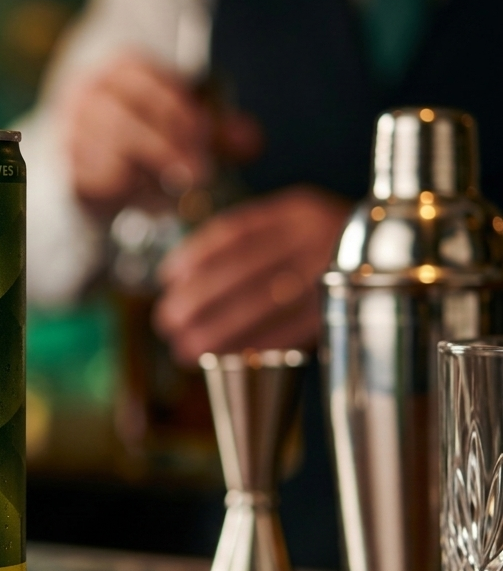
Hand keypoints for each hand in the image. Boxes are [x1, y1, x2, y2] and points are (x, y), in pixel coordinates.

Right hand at [64, 52, 260, 219]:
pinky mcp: (67, 165)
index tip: (205, 135)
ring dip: (151, 173)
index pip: (150, 84)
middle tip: (200, 172)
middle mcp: (88, 94)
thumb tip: (251, 143)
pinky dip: (128, 189)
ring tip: (175, 187)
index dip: (181, 112)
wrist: (89, 152)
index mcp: (121, 68)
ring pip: (114, 154)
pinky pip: (100, 179)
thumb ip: (214, 129)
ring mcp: (72, 130)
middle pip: (128, 121)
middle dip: (168, 148)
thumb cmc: (144, 130)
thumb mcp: (182, 120)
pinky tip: (146, 194)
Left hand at [153, 186, 349, 364]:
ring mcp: (331, 274)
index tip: (167, 277)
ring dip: (218, 331)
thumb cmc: (327, 243)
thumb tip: (183, 277)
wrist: (403, 252)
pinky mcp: (342, 309)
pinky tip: (226, 359)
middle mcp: (314, 238)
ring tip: (185, 348)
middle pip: (243, 271)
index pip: (237, 232)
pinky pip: (290, 332)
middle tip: (167, 321)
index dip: (196, 255)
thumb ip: (253, 238)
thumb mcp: (295, 221)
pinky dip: (254, 347)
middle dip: (198, 300)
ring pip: (263, 305)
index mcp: (297, 211)